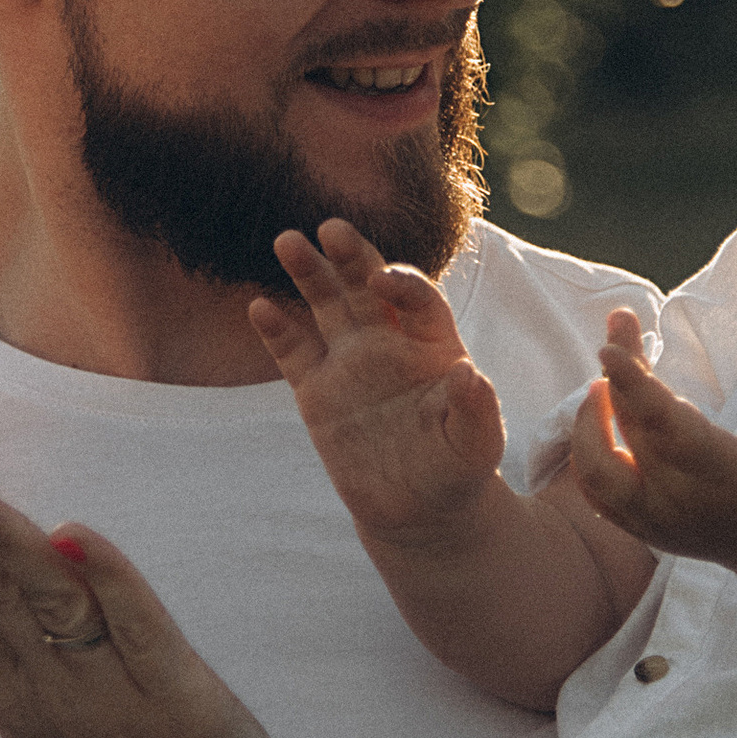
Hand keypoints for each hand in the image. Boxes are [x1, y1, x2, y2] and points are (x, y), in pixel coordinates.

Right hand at [249, 220, 507, 549]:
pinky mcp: (317, 391)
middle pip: (367, 285)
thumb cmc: (457, 469)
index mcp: (433, 344)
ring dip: (309, 272)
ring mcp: (350, 362)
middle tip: (331, 228)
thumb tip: (470, 373)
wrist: (420, 510)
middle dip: (351, 256)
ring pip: (326, 305)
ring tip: (287, 241)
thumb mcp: (476, 444)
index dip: (403, 283)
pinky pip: (294, 352)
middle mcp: (389, 342)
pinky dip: (276, 330)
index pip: (418, 298)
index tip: (383, 281)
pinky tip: (259, 307)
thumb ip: (476, 408)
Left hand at [569, 317, 736, 572]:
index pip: (668, 429)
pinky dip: (586, 453)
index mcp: (723, 475)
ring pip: (599, 471)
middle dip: (619, 374)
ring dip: (590, 419)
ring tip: (603, 374)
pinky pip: (596, 494)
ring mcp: (655, 521)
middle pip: (632, 432)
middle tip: (619, 322)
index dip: (635, 389)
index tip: (611, 349)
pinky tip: (596, 413)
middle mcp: (681, 501)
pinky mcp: (642, 529)